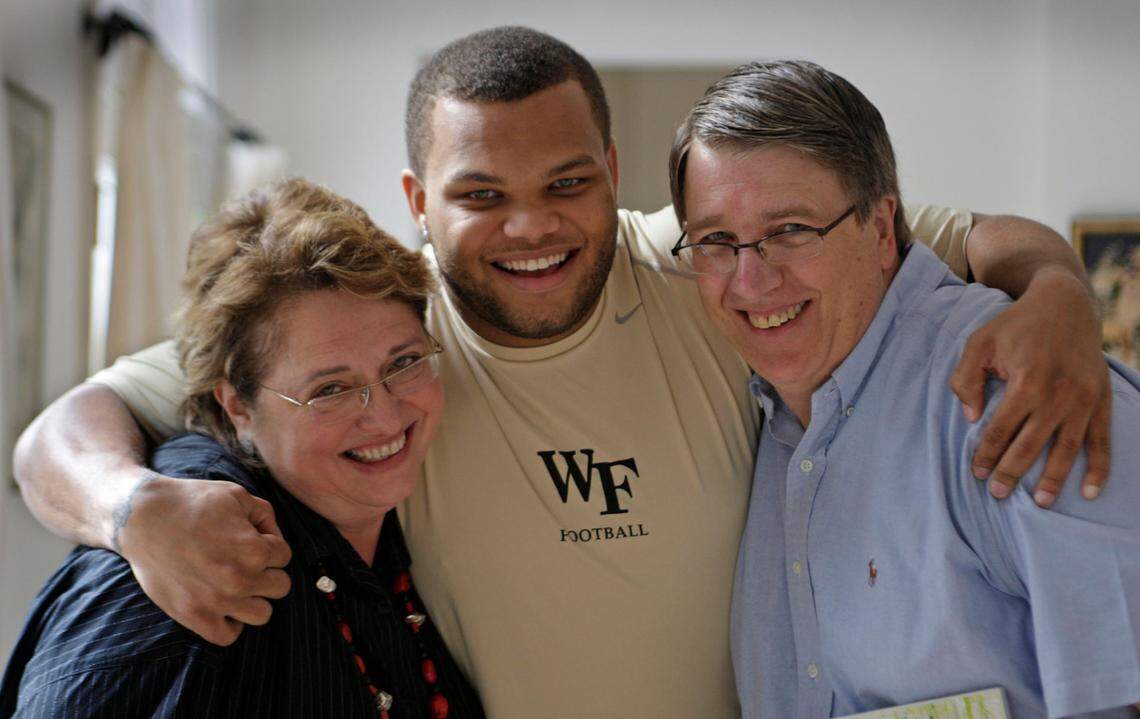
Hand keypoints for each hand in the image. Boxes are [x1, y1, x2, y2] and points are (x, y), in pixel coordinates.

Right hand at [116, 473, 292, 644]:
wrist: (141, 518)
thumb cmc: (191, 503)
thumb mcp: (237, 495)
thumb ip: (266, 516)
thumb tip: (275, 539)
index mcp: (255, 550)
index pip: (284, 556)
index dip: (268, 543)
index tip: (246, 536)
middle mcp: (240, 580)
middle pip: (280, 586)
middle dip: (266, 571)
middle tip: (242, 559)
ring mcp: (217, 602)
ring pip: (263, 614)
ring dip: (253, 598)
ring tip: (235, 582)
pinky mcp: (193, 617)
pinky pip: (229, 636)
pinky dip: (230, 622)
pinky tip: (223, 602)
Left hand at [950, 269, 1110, 506]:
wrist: (1066, 304)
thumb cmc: (1015, 325)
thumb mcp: (978, 342)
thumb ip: (965, 380)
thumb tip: (970, 418)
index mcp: (1027, 381)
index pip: (1002, 429)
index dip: (986, 453)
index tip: (975, 472)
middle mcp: (1059, 395)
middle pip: (1031, 445)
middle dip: (1011, 473)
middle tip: (996, 494)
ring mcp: (1084, 399)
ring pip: (1067, 450)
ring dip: (1053, 479)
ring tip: (1038, 503)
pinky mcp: (1102, 399)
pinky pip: (1102, 440)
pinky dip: (1098, 468)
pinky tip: (1088, 492)